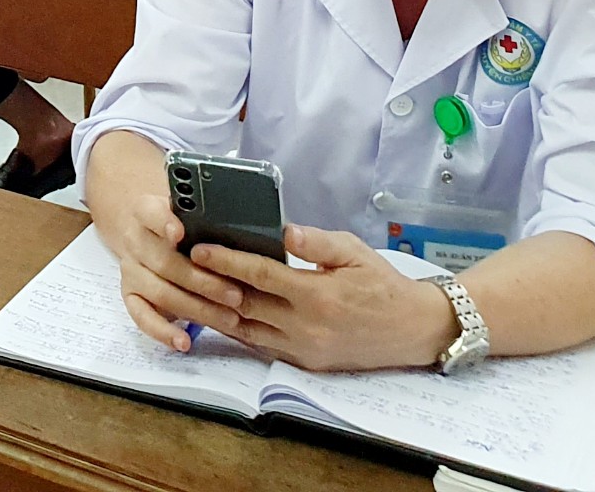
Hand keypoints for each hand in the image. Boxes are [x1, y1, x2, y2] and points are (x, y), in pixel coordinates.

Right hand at [88, 159, 248, 352]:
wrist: (147, 234)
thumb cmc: (181, 224)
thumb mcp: (192, 212)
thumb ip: (212, 220)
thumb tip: (262, 234)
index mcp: (146, 211)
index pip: (151, 212)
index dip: (164, 223)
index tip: (180, 232)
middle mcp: (134, 240)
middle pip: (164, 262)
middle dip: (202, 281)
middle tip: (236, 295)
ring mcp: (131, 269)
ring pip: (160, 292)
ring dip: (196, 308)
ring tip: (229, 319)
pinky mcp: (130, 295)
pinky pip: (142, 317)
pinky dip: (163, 331)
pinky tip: (184, 341)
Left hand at [187, 225, 457, 371]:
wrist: (414, 330)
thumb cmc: (382, 285)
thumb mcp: (354, 252)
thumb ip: (316, 243)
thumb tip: (283, 231)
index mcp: (317, 296)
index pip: (259, 276)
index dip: (225, 261)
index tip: (198, 249)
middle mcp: (306, 327)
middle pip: (244, 305)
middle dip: (210, 286)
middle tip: (181, 266)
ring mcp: (304, 350)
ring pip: (246, 331)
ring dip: (216, 313)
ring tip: (188, 291)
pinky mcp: (306, 363)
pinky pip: (262, 347)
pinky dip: (238, 332)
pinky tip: (219, 316)